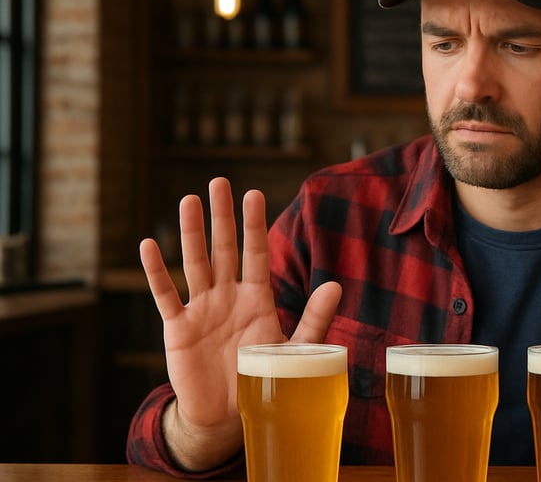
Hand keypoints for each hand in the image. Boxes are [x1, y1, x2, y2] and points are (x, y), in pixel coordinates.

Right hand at [140, 177, 341, 470]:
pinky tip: (149, 246)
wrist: (229, 414)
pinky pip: (165, 295)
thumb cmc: (263, 377)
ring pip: (195, 263)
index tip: (253, 194)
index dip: (254, 225)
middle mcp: (227, 296)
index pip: (255, 254)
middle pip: (224, 249)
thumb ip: (314, 318)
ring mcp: (201, 309)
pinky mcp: (178, 328)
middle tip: (219, 181)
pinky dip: (156, 272)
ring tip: (189, 200)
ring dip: (191, 233)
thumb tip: (336, 285)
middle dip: (222, 217)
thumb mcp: (293, 347)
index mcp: (256, 298)